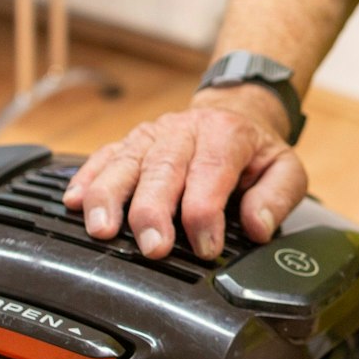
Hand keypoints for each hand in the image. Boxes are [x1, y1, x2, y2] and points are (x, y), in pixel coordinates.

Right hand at [63, 90, 305, 260]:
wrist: (234, 111)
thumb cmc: (255, 149)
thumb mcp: (285, 167)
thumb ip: (277, 197)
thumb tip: (258, 224)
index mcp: (225, 135)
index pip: (211, 173)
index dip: (205, 213)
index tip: (206, 247)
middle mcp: (183, 131)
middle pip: (162, 169)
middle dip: (153, 211)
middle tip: (153, 246)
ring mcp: (152, 136)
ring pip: (125, 163)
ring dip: (109, 197)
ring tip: (102, 229)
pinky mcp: (130, 143)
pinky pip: (103, 157)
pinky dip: (86, 179)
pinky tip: (73, 201)